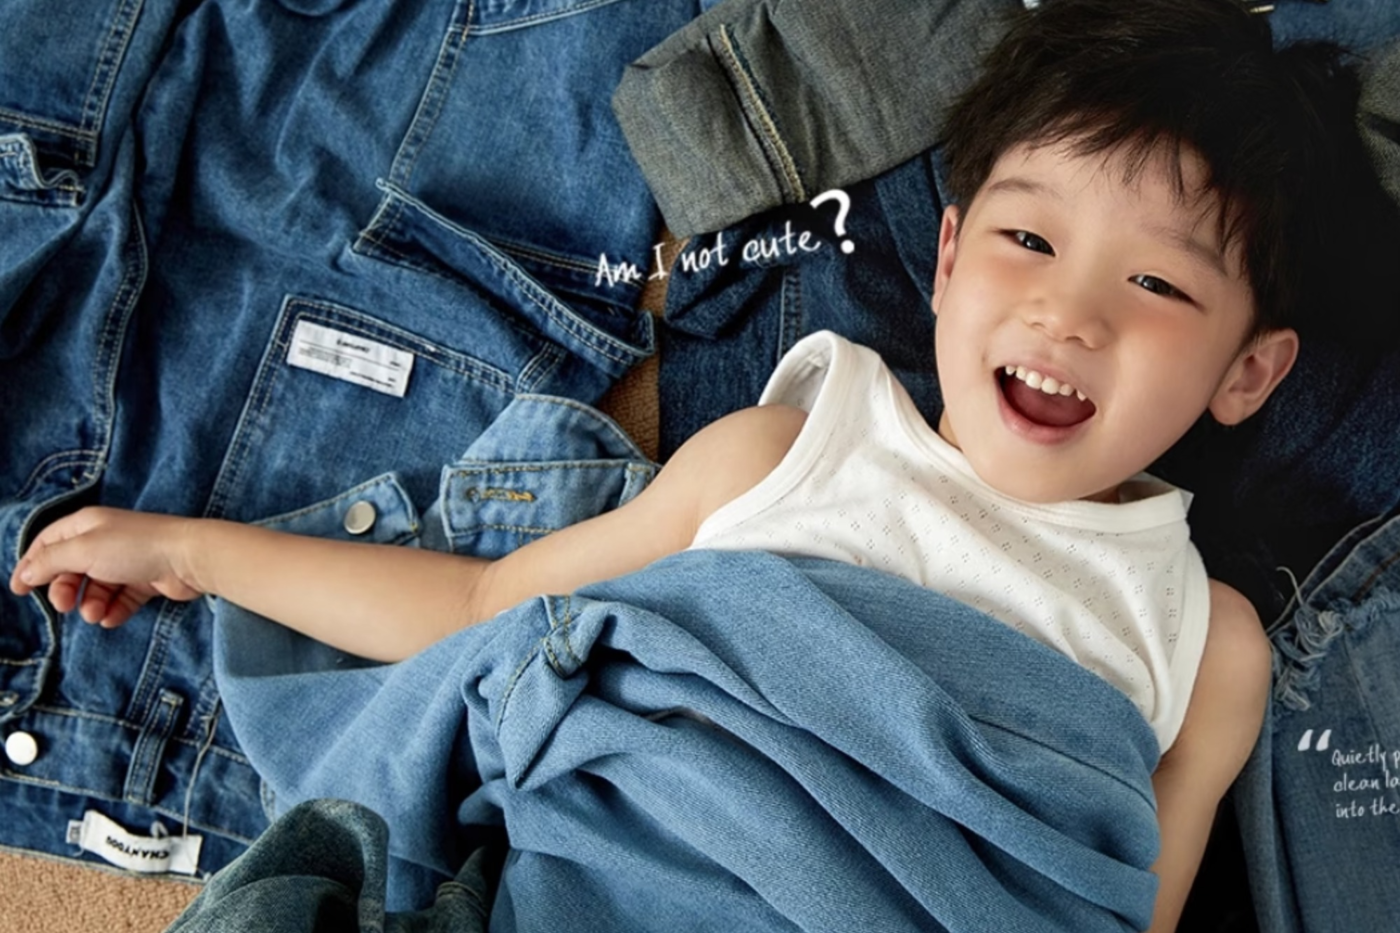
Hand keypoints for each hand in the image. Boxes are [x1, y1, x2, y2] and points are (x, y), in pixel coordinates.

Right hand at [9, 507, 204, 627]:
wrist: (188, 558)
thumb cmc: (135, 547)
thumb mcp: (83, 550)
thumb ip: (51, 562)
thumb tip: (27, 573)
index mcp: (87, 524)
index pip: (48, 542)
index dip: (31, 564)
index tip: (19, 590)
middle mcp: (106, 539)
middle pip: (71, 569)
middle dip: (64, 590)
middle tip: (65, 606)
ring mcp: (127, 560)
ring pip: (96, 588)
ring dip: (90, 604)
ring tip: (95, 614)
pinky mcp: (146, 579)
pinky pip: (121, 599)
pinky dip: (113, 610)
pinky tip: (111, 618)